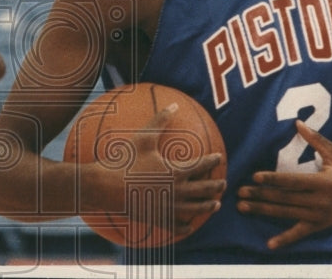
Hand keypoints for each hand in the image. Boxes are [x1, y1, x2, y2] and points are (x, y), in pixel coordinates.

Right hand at [110, 103, 226, 238]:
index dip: (212, 160)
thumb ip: (160, 120)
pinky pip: (176, 226)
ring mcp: (168, 207)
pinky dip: (185, 226)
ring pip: (195, 209)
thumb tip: (173, 104)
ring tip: (216, 205)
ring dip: (207, 206)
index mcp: (175, 171)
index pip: (201, 165)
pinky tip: (189, 225)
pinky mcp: (158, 218)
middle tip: (224, 184)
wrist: (107, 187)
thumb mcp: (143, 137)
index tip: (219, 157)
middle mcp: (177, 191)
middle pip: (203, 189)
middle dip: (216, 186)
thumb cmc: (126, 160)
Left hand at [236, 120, 331, 249]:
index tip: (255, 176)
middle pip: (285, 199)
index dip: (274, 179)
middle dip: (261, 195)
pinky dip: (285, 240)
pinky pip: (300, 234)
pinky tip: (269, 244)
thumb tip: (298, 122)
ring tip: (242, 207)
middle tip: (239, 192)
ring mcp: (320, 215)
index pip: (293, 181)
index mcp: (324, 182)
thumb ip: (316, 139)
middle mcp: (321, 201)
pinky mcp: (320, 225)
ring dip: (263, 211)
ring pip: (287, 214)